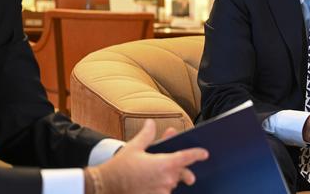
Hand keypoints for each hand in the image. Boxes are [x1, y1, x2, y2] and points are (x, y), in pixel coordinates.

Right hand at [90, 119, 208, 193]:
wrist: (104, 187)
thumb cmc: (119, 168)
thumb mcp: (133, 147)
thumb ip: (147, 135)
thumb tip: (151, 123)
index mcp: (164, 163)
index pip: (186, 157)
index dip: (197, 154)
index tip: (205, 154)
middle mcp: (166, 179)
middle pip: (181, 174)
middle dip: (183, 172)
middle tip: (188, 176)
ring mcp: (161, 192)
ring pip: (171, 185)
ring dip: (168, 180)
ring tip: (155, 176)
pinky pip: (163, 193)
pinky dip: (161, 189)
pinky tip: (152, 186)